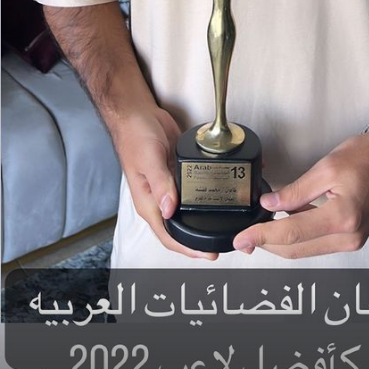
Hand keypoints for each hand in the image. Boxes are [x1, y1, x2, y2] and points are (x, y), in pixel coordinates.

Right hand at [112, 108, 217, 260]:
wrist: (138, 114)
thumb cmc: (135, 137)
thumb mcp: (148, 160)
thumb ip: (159, 183)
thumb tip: (170, 209)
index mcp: (150, 203)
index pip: (168, 236)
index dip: (188, 249)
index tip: (208, 254)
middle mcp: (162, 198)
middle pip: (183, 226)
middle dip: (203, 236)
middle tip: (229, 238)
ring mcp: (173, 186)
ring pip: (192, 207)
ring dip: (208, 213)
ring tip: (234, 218)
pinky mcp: (182, 172)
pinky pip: (198, 185)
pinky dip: (212, 188)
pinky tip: (229, 186)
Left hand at [233, 133, 368, 258]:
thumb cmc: (366, 157)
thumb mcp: (326, 168)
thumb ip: (296, 191)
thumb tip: (270, 204)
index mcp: (343, 218)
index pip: (292, 233)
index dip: (262, 236)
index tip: (242, 238)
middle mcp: (349, 237)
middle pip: (297, 249)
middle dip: (267, 244)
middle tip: (245, 237)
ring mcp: (352, 241)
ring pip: (306, 250)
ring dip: (282, 241)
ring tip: (262, 226)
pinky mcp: (352, 238)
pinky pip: (318, 244)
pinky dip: (299, 236)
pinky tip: (286, 222)